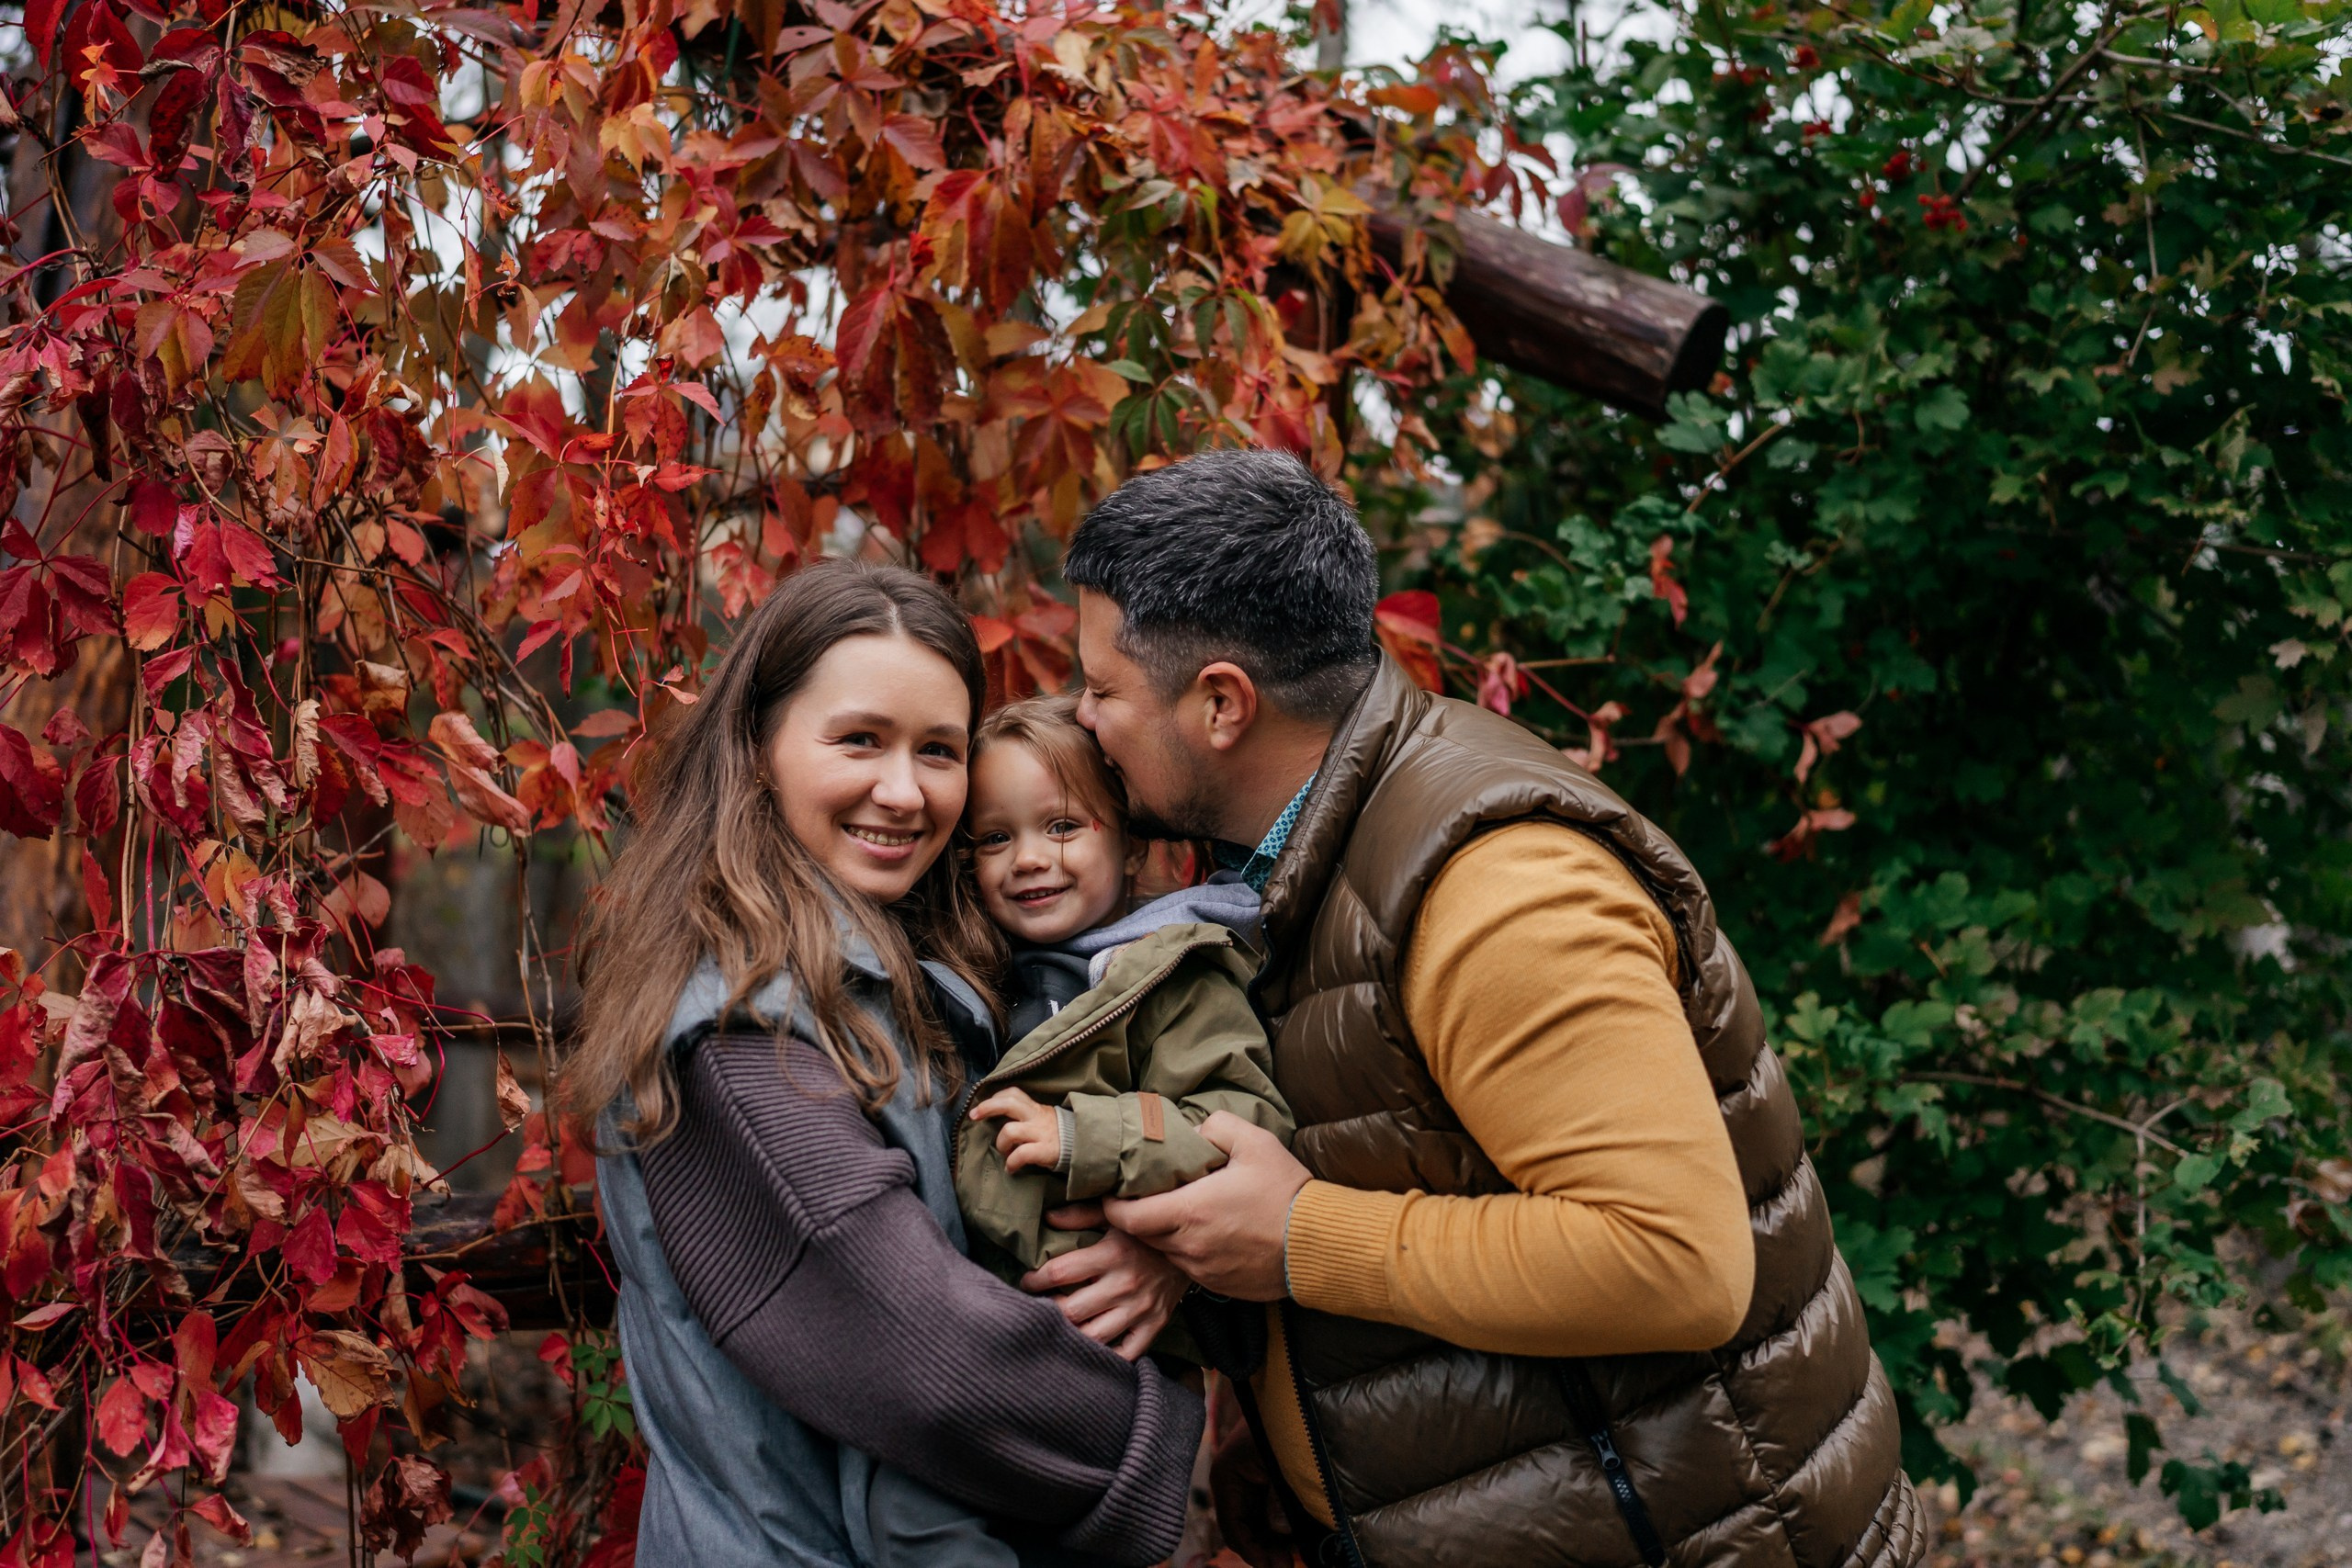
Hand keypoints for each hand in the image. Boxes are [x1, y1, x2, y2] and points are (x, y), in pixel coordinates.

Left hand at [969, 1086, 1060, 1174]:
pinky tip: (1011, 1168)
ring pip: (1010, 1131)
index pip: (1013, 1093)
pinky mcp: (1045, 1150)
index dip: (994, 1097)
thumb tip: (998, 1119)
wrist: (1085, 1146)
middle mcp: (1036, 1117)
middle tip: (974, 1116)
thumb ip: (1026, 1116)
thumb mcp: (1044, 1118)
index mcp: (1035, 1109)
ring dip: (1001, 1144)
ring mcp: (1040, 1133)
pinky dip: (1011, 1162)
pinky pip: (1021, 1154)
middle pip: (1009, 1103)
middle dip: (987, 1107)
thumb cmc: (1059, 1135)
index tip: (981, 1107)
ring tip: (1004, 1153)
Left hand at [1018, 1205, 1188, 1359]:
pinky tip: (1091, 1350)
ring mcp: (1140, 1309)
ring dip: (1070, 1335)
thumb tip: (1048, 1217)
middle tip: (1039, 1306)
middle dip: (1047, 1310)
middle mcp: (1124, 1285)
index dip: (1035, 1280)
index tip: (1027, 1281)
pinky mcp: (1154, 1325)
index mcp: (1112, 1254)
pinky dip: (1107, 1357)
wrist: (1193, 1245)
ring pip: (1094, 1337)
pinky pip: (1127, 1354)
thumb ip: (1081, 1215)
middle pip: (1071, 1310)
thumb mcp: (1116, 1217)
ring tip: (1059, 1327)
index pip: (1060, 1273)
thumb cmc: (1146, 1230)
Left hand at [1102, 1112, 1310, 1300]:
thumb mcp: (1254, 1142)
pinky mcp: (1220, 1285)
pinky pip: (1192, 1268)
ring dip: (1167, 1235)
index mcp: (1189, 1211)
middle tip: (1143, 1200)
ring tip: (1181, 1214)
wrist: (1318, 1243)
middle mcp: (1189, 1246)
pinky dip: (1191, 1251)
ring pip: (1168, 1253)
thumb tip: (1195, 1133)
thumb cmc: (1286, 1191)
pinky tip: (1209, 1234)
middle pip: (1144, 1236)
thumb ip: (1216, 1127)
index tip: (1111, 1195)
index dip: (1112, 1206)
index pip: (1128, 1217)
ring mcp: (1203, 1269)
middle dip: (1137, 1219)